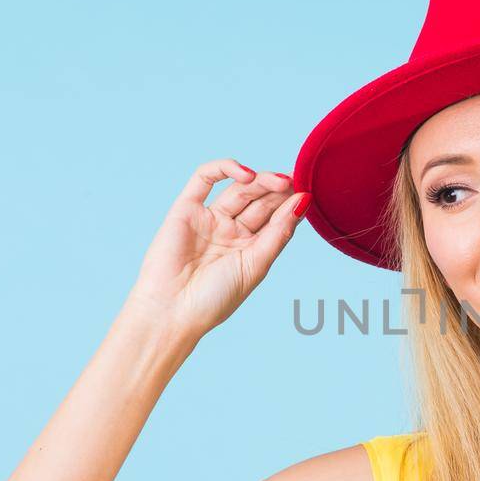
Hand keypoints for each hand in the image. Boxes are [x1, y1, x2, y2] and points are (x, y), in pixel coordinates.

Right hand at [124, 159, 308, 338]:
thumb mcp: (256, 264)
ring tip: (280, 181)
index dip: (291, 205)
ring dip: (260, 181)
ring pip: (238, 189)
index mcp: (250, 248)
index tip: (307, 193)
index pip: (275, 218)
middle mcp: (230, 231)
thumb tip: (304, 201)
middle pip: (259, 201)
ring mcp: (209, 219)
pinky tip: (246, 175)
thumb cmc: (215, 298)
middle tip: (294, 181)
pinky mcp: (185, 209)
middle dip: (278, 190)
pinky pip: (203, 178)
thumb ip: (279, 232)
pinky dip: (225, 169)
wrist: (172, 311)